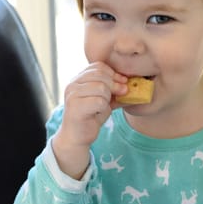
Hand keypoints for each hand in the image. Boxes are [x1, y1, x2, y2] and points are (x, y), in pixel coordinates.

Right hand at [51, 62, 127, 178]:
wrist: (77, 137)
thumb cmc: (90, 117)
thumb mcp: (104, 99)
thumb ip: (113, 89)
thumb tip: (130, 82)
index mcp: (78, 79)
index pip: (98, 66)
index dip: (113, 73)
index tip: (122, 83)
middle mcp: (72, 84)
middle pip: (100, 74)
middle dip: (114, 85)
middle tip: (120, 95)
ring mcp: (72, 95)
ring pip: (101, 87)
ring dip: (107, 98)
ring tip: (103, 106)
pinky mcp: (75, 107)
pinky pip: (99, 101)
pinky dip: (103, 108)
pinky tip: (97, 113)